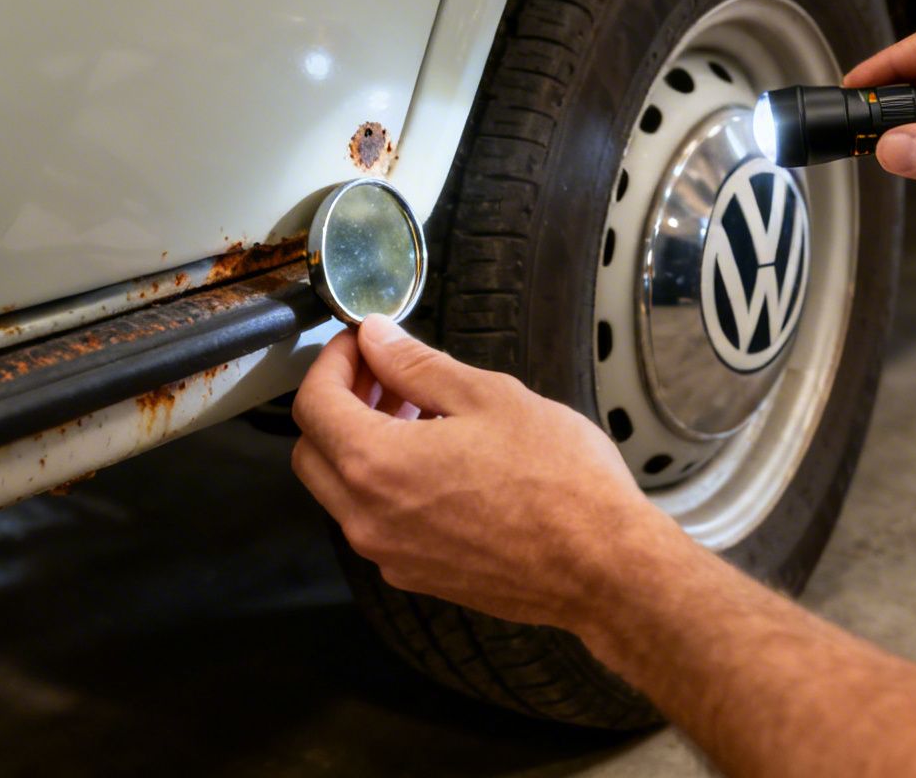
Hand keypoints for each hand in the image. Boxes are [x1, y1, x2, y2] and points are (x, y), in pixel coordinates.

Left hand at [291, 315, 677, 628]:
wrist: (602, 567)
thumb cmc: (559, 481)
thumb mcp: (488, 397)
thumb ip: (417, 366)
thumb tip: (376, 340)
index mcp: (377, 465)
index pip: (313, 405)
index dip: (331, 363)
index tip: (360, 344)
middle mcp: (368, 519)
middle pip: (313, 451)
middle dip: (337, 403)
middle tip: (383, 373)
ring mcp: (390, 555)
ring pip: (342, 490)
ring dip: (361, 444)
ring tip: (419, 412)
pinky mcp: (417, 575)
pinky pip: (376, 522)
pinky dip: (386, 483)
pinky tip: (439, 460)